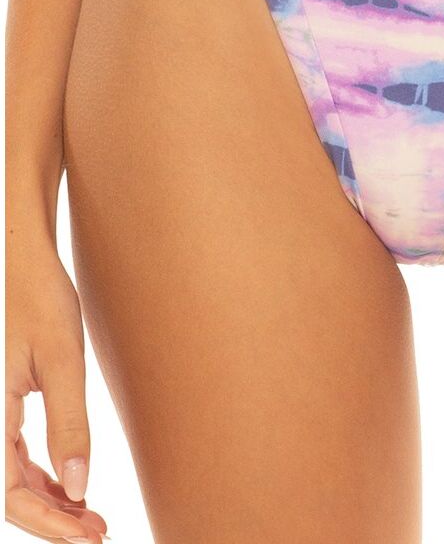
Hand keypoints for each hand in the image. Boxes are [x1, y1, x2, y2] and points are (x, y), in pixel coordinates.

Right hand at [6, 247, 107, 540]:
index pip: (8, 494)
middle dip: (52, 517)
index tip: (87, 536)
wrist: (23, 262)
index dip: (47, 522)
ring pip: (11, 476)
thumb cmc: (40, 300)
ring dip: (49, 499)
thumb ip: (69, 424)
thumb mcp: (62, 361)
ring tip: (91, 516)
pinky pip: (14, 454)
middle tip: (98, 531)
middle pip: (8, 491)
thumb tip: (80, 486)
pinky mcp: (2, 402)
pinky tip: (72, 483)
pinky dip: (42, 474)